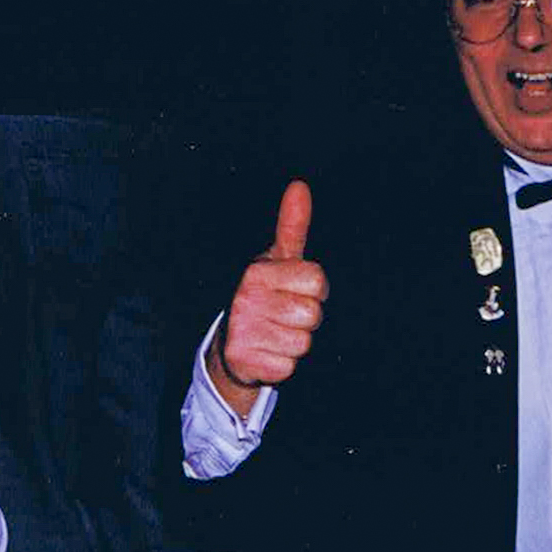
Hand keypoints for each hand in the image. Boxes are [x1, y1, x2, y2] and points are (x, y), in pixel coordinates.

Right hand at [206, 180, 327, 414]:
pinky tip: (268, 352)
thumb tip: (299, 185)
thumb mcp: (279, 260)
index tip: (296, 290)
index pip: (318, 282)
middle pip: (313, 313)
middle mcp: (246, 299)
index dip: (314, 290)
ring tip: (276, 333)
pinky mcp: (245, 361)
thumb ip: (292, 225)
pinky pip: (290, 366)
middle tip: (285, 314)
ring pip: (304, 342)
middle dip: (306, 317)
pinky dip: (283, 363)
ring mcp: (243, 330)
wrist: (233, 342)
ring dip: (295, 342)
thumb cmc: (266, 294)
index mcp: (258, 272)